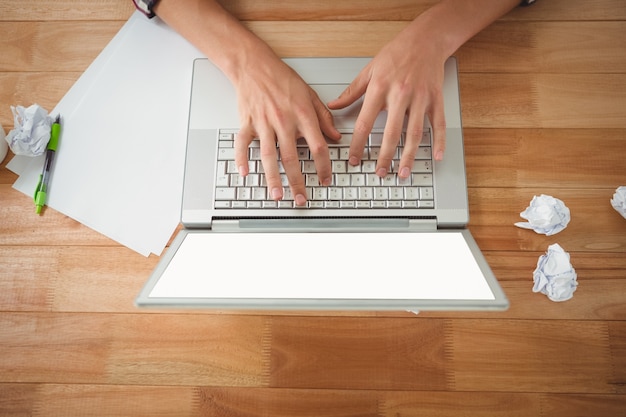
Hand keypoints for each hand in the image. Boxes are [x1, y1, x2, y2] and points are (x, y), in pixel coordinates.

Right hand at [233, 55, 340, 204]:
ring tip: (277, 194)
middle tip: (301, 199)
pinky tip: (245, 173)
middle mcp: (284, 121)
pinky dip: (242, 158)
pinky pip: (244, 143)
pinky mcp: (247, 122)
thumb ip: (324, 117)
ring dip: (273, 178)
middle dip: (298, 182)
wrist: (255, 65)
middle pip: (292, 158)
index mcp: (302, 115)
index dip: (323, 167)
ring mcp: (264, 123)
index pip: (318, 147)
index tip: (325, 180)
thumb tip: (335, 136)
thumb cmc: (282, 79)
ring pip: (269, 155)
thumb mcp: (310, 95)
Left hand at [328, 23, 446, 178]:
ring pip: (414, 133)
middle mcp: (400, 94)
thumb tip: (333, 106)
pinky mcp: (435, 99)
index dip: (357, 144)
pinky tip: (436, 156)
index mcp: (380, 89)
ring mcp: (420, 98)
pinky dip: (439, 141)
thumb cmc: (396, 54)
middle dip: (384, 156)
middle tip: (379, 173)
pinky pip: (438, 124)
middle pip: (391, 133)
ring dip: (408, 156)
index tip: (353, 159)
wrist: (425, 39)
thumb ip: (351, 92)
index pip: (364, 123)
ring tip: (403, 172)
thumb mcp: (369, 70)